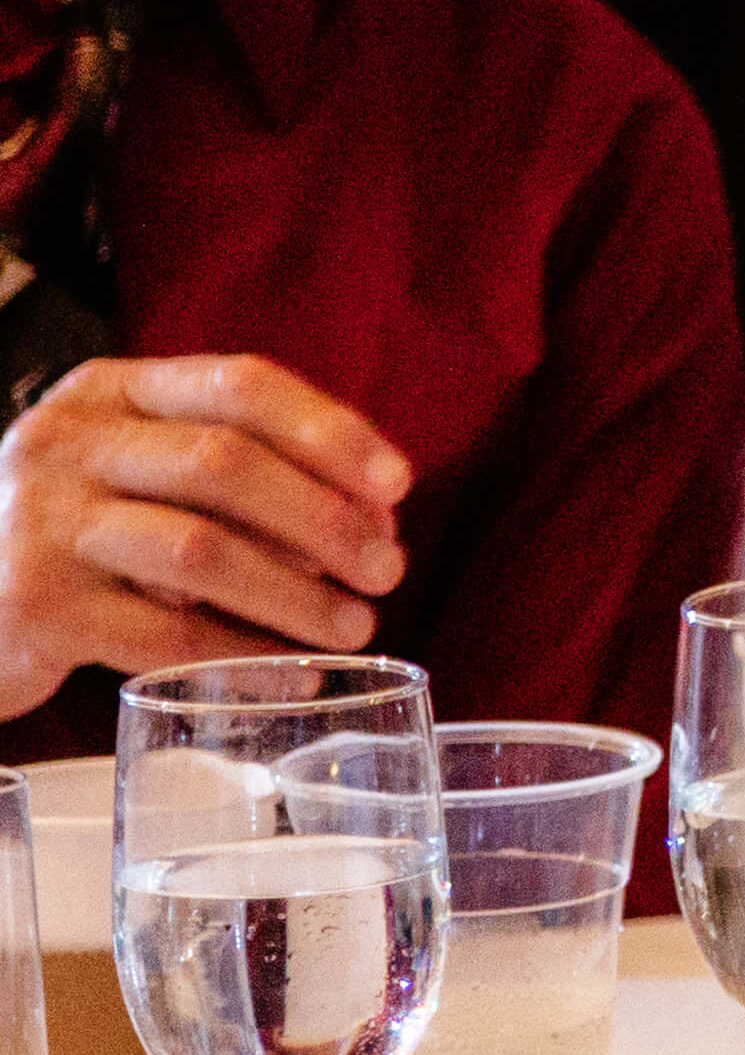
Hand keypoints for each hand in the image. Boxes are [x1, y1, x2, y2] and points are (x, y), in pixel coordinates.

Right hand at [0, 355, 413, 694]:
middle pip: (227, 463)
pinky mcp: (35, 605)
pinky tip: (289, 671)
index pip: (239, 383)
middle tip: (387, 569)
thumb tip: (371, 518)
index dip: (332, 431)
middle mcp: (66, 444)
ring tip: (353, 625)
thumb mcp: (141, 472)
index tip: (398, 485)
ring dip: (295, 594)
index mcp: (107, 393)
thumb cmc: (78, 532)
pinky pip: (162, 634)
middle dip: (325, 520)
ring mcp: (41, 523)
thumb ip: (239, 475)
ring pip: (201, 551)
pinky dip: (241, 655)